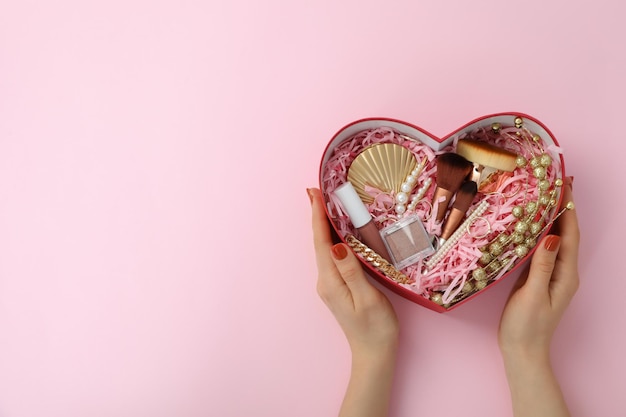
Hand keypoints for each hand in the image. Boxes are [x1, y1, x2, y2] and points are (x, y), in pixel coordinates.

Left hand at [308, 187, 398, 355]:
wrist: (374, 354)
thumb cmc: (376, 329)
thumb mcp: (367, 299)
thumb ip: (351, 271)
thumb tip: (337, 245)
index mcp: (331, 281)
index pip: (321, 242)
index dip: (318, 216)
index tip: (314, 194)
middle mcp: (326, 280)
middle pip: (319, 242)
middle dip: (317, 215)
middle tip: (316, 190)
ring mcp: (330, 283)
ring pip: (324, 247)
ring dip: (323, 225)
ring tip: (323, 203)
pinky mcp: (338, 286)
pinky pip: (332, 255)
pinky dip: (332, 237)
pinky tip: (337, 231)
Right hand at [498, 178, 578, 416]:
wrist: (521, 350)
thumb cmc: (527, 326)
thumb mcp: (534, 295)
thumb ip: (543, 266)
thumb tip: (552, 235)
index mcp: (566, 274)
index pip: (570, 234)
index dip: (568, 209)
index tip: (564, 185)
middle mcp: (562, 271)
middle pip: (565, 233)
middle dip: (563, 207)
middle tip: (556, 182)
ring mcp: (550, 274)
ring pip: (554, 239)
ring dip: (551, 217)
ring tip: (543, 196)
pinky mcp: (537, 278)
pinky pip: (542, 249)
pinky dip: (539, 232)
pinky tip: (530, 224)